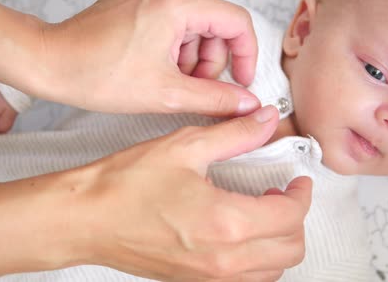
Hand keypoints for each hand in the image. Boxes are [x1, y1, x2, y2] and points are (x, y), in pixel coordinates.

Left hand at [38, 0, 259, 116]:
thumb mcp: (166, 94)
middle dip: (211, 63)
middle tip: (193, 89)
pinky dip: (175, 49)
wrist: (50, 62)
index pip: (237, 23)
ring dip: (192, 59)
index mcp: (178, 1)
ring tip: (168, 82)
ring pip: (196, 27)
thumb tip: (247, 103)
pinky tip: (156, 69)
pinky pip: (176, 23)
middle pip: (216, 25)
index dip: (247, 56)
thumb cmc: (95, 73)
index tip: (243, 82)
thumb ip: (216, 99)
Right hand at [65, 106, 311, 280]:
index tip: (297, 180)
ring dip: (279, 241)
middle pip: (290, 249)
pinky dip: (258, 261)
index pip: (290, 215)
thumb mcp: (184, 147)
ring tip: (263, 212)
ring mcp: (209, 278)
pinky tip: (242, 236)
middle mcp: (223, 259)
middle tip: (282, 193)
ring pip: (272, 271)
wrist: (85, 219)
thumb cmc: (125, 185)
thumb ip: (235, 134)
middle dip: (296, 218)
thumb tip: (264, 120)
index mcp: (226, 222)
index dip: (302, 194)